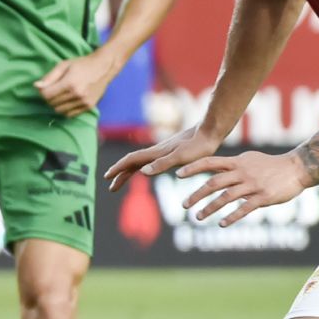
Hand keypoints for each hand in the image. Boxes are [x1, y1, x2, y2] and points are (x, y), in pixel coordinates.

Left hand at [35, 51, 118, 117]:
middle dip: (49, 98)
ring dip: (57, 104)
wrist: (104, 67)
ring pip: (60, 111)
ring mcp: (84, 102)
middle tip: (54, 90)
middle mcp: (77, 95)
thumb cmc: (82, 64)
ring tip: (61, 95)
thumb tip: (36, 86)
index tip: (46, 87)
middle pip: (52, 104)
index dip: (43, 92)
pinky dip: (65, 109)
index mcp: (69, 83)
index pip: (47, 95)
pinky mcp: (89, 107)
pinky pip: (70, 114)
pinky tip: (68, 100)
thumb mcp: (64, 65)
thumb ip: (49, 77)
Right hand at [104, 124, 227, 191]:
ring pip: (140, 162)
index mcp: (156, 153)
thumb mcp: (181, 158)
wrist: (210, 132)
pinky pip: (150, 162)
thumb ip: (162, 164)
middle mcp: (156, 151)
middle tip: (111, 187)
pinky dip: (142, 168)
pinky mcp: (170, 152)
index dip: (118, 169)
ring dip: (129, 172)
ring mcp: (162, 151)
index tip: (107, 178)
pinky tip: (144, 172)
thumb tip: (142, 172)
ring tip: (121, 181)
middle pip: (132, 163)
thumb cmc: (198, 146)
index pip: (131, 161)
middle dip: (120, 174)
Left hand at [175, 150, 313, 225]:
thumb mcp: (251, 160)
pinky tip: (221, 224)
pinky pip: (244, 208)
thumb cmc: (273, 165)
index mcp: (238, 162)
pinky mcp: (263, 197)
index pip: (210, 162)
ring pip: (226, 197)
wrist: (298, 168)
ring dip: (210, 208)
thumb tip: (219, 170)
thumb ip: (235, 166)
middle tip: (184, 205)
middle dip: (197, 194)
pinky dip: (231, 217)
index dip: (193, 168)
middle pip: (214, 182)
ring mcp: (253, 184)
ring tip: (198, 217)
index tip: (178, 175)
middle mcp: (242, 172)